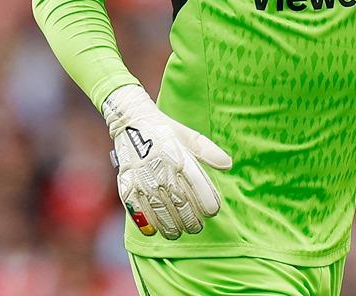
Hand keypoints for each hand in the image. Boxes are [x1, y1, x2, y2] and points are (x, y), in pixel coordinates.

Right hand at [103, 85, 231, 239]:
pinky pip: (137, 210)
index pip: (198, 187)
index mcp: (180, 158)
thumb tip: (228, 165)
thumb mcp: (190, 136)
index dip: (208, 204)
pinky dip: (146, 224)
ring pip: (160, 211)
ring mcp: (143, 179)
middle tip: (197, 228)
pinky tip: (155, 231)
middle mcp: (162, 170)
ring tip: (178, 233)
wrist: (131, 122)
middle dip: (191, 221)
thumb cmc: (166, 131)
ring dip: (171, 227)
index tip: (212, 212)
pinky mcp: (127, 184)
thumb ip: (209, 152)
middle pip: (181, 204)